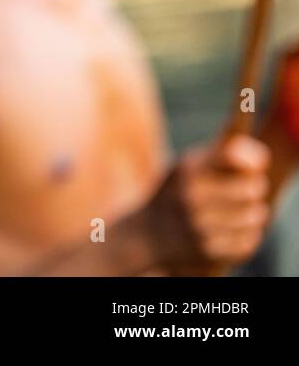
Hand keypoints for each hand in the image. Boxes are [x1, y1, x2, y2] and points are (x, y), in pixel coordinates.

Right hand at [139, 134, 270, 273]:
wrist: (146, 236)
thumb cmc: (177, 194)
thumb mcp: (187, 167)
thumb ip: (222, 155)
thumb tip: (260, 157)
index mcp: (186, 170)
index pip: (233, 157)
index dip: (251, 160)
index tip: (255, 164)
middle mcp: (190, 197)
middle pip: (252, 188)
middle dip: (253, 188)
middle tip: (246, 190)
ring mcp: (199, 226)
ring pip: (254, 216)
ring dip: (251, 214)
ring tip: (237, 212)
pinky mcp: (209, 252)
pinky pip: (249, 240)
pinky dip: (245, 235)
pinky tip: (230, 231)